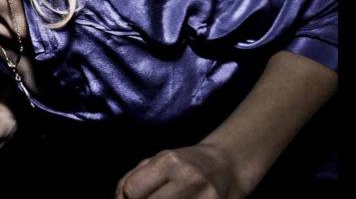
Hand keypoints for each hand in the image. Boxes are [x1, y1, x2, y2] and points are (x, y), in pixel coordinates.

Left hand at [115, 144, 246, 198]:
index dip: (126, 198)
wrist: (229, 166)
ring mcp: (206, 198)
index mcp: (169, 161)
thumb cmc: (186, 163)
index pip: (133, 190)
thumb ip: (131, 179)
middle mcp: (188, 179)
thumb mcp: (156, 161)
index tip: (132, 198)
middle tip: (149, 198)